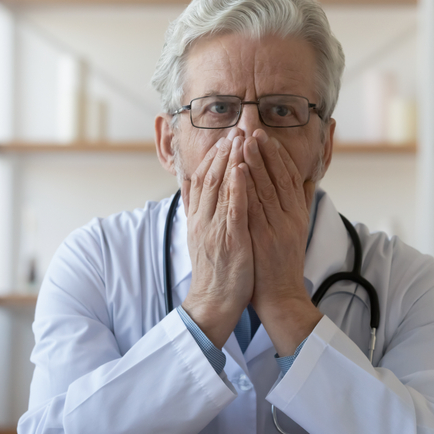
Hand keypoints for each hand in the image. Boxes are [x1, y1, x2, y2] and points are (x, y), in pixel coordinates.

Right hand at [180, 132, 252, 347]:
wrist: (213, 302)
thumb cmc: (214, 272)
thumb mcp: (201, 237)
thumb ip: (198, 212)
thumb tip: (191, 188)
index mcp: (198, 219)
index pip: (202, 180)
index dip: (213, 158)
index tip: (224, 139)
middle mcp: (203, 220)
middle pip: (210, 178)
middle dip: (223, 152)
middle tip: (235, 131)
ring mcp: (215, 229)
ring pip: (220, 188)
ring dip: (230, 161)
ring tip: (240, 140)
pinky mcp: (230, 240)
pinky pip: (233, 209)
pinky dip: (237, 187)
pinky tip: (242, 169)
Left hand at [242, 129, 322, 356]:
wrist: (280, 296)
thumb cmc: (284, 264)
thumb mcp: (298, 230)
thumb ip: (302, 204)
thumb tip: (308, 180)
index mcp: (297, 214)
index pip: (289, 177)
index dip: (278, 155)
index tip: (267, 138)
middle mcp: (289, 217)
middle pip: (277, 178)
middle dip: (265, 152)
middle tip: (253, 131)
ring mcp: (275, 227)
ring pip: (265, 188)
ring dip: (255, 163)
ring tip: (244, 142)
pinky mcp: (261, 238)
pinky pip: (253, 207)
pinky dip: (246, 187)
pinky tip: (238, 172)